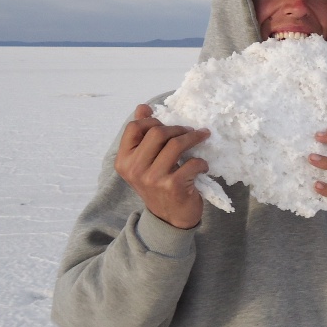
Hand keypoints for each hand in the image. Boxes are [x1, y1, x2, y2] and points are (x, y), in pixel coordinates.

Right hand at [114, 104, 210, 229]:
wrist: (169, 219)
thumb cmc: (158, 185)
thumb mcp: (145, 162)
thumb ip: (142, 136)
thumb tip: (142, 107)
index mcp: (124, 161)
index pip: (134, 128)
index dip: (153, 120)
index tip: (167, 123)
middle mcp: (135, 169)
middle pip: (157, 132)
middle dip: (178, 128)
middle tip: (190, 131)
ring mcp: (153, 178)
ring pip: (176, 144)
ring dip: (194, 138)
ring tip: (202, 137)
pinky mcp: (173, 186)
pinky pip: (192, 162)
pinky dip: (201, 162)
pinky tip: (201, 166)